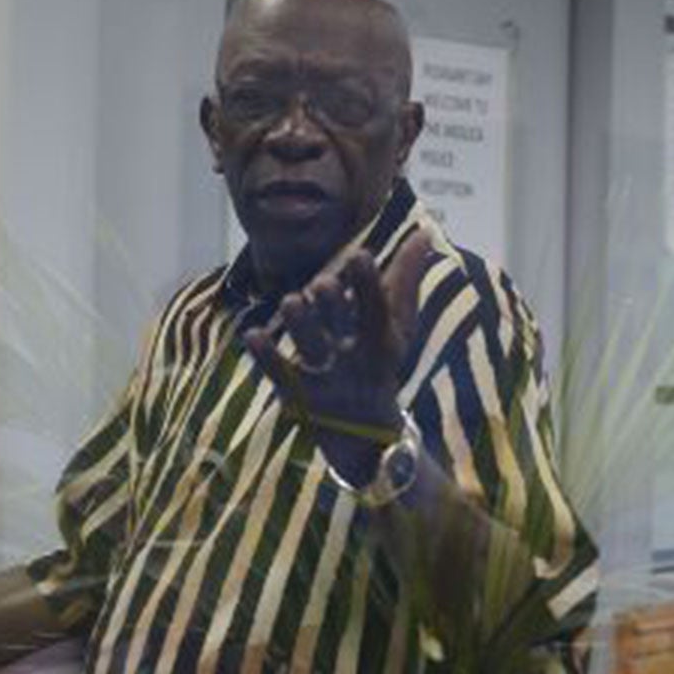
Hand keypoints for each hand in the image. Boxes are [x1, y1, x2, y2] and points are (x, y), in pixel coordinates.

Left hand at [242, 227, 432, 459]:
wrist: (367, 441)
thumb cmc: (380, 367)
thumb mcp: (398, 327)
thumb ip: (405, 279)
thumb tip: (423, 232)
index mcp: (383, 342)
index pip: (379, 311)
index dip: (370, 286)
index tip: (359, 255)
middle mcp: (357, 362)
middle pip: (348, 333)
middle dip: (335, 309)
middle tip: (321, 282)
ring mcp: (329, 383)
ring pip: (314, 352)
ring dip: (302, 328)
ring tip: (290, 301)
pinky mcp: (301, 399)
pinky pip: (282, 377)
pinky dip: (268, 357)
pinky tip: (251, 334)